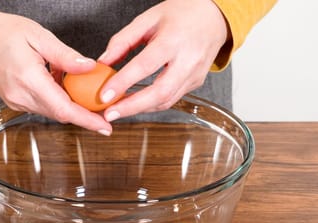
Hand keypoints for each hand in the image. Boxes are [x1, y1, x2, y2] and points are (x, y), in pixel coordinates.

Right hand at [0, 9, 111, 134]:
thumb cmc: (5, 32)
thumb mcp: (40, 36)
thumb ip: (66, 56)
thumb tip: (90, 68)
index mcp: (28, 79)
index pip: (63, 109)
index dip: (87, 120)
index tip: (106, 127)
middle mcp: (20, 96)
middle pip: (61, 114)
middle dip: (85, 115)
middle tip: (106, 109)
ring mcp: (16, 102)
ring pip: (52, 112)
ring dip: (71, 106)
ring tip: (84, 89)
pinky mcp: (15, 102)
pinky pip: (43, 107)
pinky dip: (58, 100)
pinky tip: (63, 84)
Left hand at [97, 0, 228, 121]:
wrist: (214, 16)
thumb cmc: (182, 13)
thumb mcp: (148, 19)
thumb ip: (123, 40)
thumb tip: (103, 62)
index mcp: (174, 39)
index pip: (145, 66)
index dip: (123, 83)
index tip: (105, 95)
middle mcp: (188, 60)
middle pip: (159, 92)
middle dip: (132, 107)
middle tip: (109, 114)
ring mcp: (194, 74)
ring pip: (166, 101)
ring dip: (140, 109)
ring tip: (118, 111)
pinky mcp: (196, 83)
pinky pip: (172, 99)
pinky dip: (151, 104)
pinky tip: (136, 104)